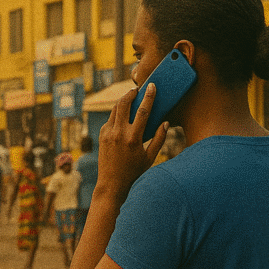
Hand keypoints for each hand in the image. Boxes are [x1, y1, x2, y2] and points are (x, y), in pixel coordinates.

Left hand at [96, 83, 167, 201]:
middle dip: (130, 93)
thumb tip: (166, 122)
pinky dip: (117, 114)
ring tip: (131, 98)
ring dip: (123, 101)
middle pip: (123, 104)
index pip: (142, 111)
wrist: (112, 183)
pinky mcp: (101, 135)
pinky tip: (123, 115)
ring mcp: (108, 133)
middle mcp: (119, 133)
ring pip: (115, 109)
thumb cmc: (134, 171)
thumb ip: (159, 139)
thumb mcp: (150, 157)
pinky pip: (110, 119)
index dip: (148, 96)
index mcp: (133, 138)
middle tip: (137, 89)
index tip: (151, 86)